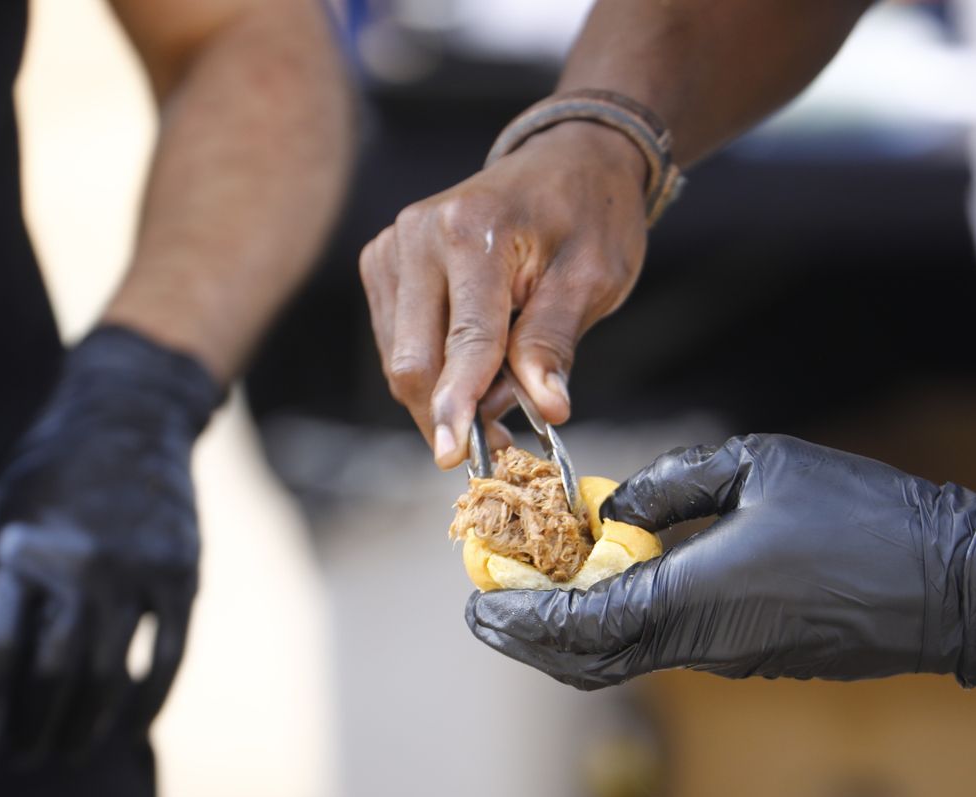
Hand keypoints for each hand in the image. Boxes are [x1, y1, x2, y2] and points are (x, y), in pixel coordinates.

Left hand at [0, 326, 222, 760]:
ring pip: (109, 672)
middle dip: (33, 726)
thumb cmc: (47, 473)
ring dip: (86, 726)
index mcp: (22, 548)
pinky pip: (168, 653)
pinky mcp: (181, 573)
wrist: (130, 416)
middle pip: (53, 672)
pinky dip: (150, 698)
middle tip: (20, 760)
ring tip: (67, 756)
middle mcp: (80, 562)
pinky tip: (132, 728)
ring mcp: (137, 569)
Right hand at [359, 121, 649, 466]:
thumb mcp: (593, 279)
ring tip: (504, 381)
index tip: (454, 457)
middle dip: (450, 412)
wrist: (567, 160)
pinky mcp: (382, 261)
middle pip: (414, 360)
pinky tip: (475, 359)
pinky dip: (434, 367)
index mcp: (473, 230)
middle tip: (500, 441)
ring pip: (400, 358)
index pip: (463, 340)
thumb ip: (555, 344)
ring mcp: (392, 246)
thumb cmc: (588, 215)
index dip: (459, 405)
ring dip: (446, 391)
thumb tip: (546, 409)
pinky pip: (397, 341)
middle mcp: (418, 234)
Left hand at [466, 434, 975, 690]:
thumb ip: (672, 486)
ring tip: (540, 586)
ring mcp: (727, 660)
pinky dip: (618, 626)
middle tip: (492, 602)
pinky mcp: (751, 658)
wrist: (951, 584)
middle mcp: (700, 645)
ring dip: (571, 630)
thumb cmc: (862, 515)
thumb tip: (617, 510)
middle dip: (529, 635)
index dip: (519, 621)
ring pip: (622, 659)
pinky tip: (612, 582)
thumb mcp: (758, 466)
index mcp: (692, 599)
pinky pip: (662, 649)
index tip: (478, 604)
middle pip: (586, 661)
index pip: (577, 629)